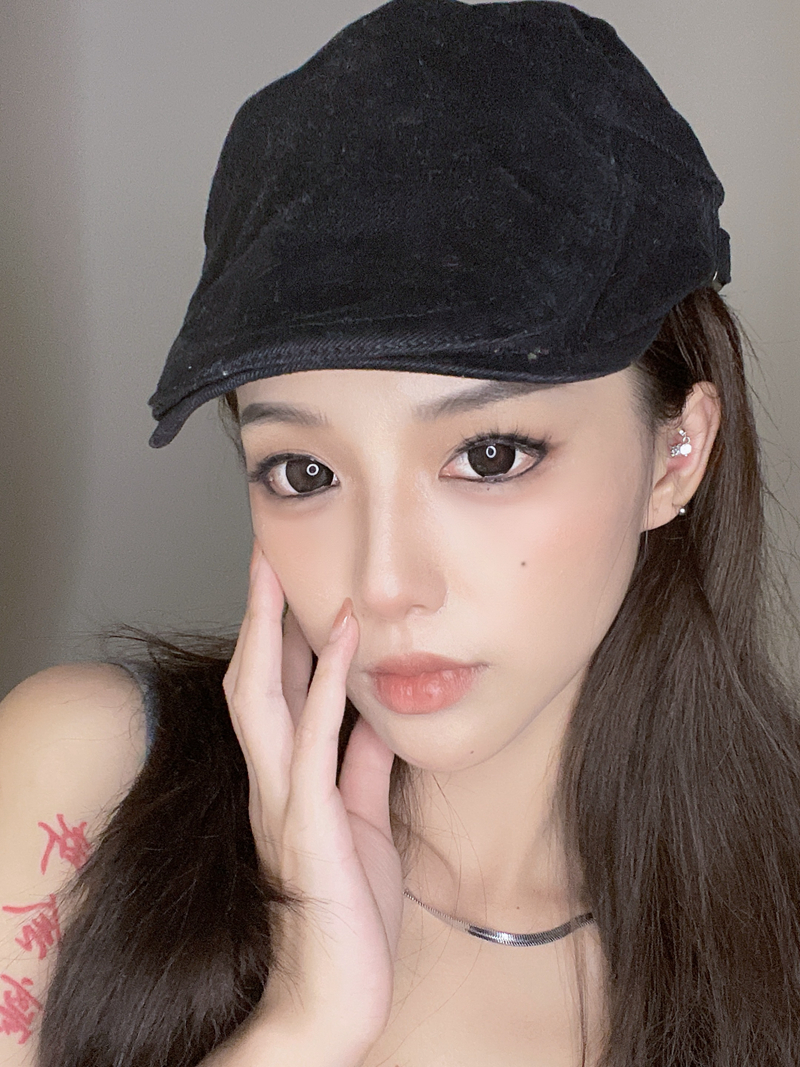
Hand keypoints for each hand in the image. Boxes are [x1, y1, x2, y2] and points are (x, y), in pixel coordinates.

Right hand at [223, 542, 402, 1057]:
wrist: (338, 997)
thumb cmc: (348, 914)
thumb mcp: (362, 821)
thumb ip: (360, 766)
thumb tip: (374, 713)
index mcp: (286, 780)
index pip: (273, 691)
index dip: (274, 634)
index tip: (284, 582)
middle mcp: (273, 781)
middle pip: (251, 680)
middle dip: (256, 615)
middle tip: (262, 554)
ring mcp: (284, 799)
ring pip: (261, 697)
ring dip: (271, 630)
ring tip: (277, 572)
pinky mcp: (307, 822)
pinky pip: (313, 737)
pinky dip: (327, 680)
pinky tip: (341, 637)